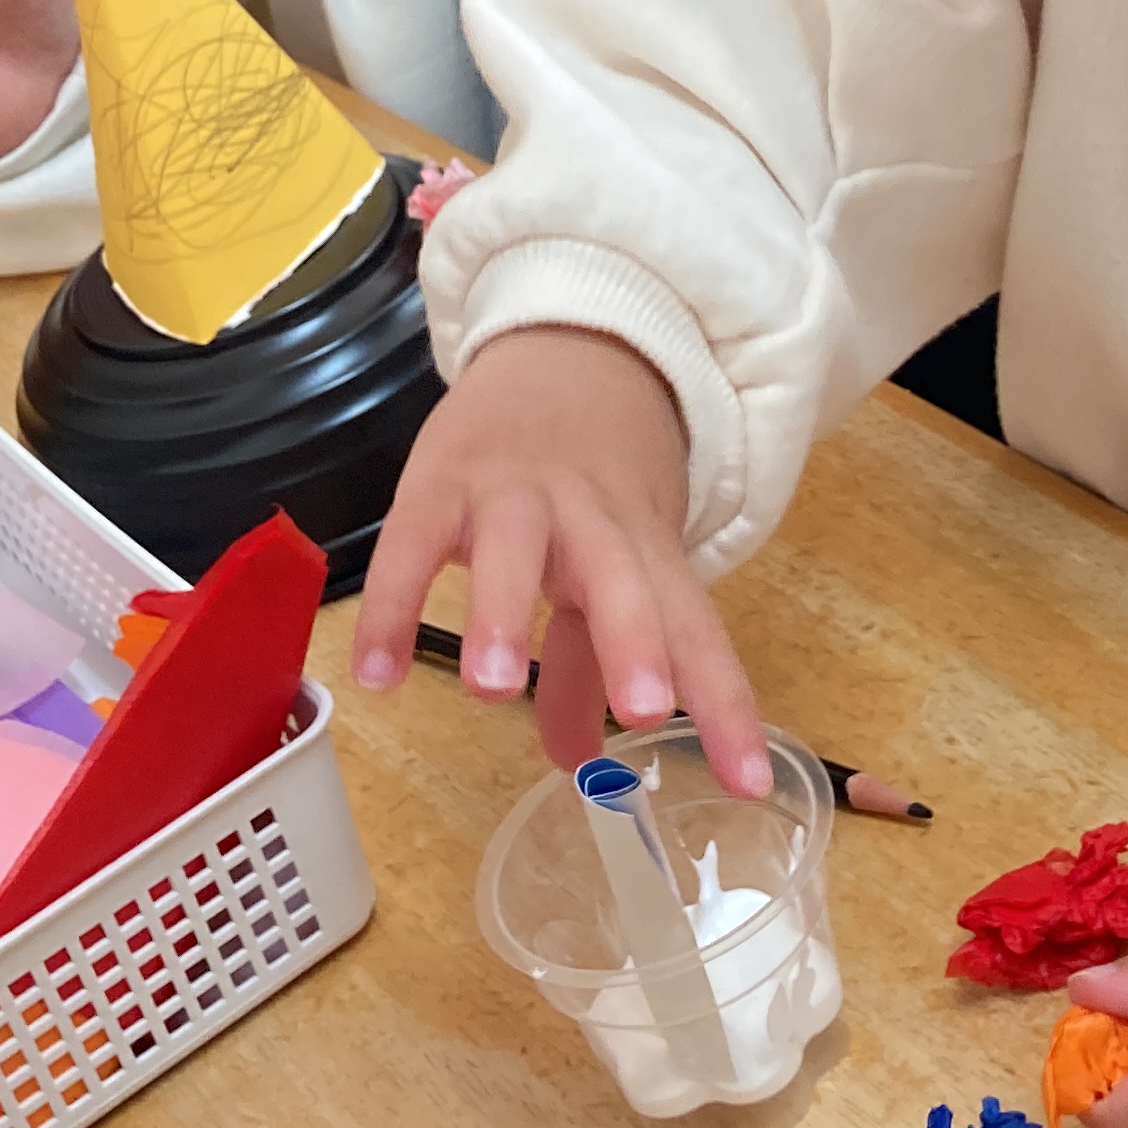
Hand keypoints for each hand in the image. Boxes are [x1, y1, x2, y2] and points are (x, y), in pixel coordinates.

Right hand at [346, 325, 770, 792]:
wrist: (566, 343)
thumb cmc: (596, 474)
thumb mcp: (611, 561)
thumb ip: (588, 666)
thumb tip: (582, 766)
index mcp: (647, 548)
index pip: (696, 629)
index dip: (726, 704)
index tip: (751, 784)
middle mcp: (592, 519)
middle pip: (621, 575)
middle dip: (633, 640)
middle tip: (643, 711)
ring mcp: (515, 494)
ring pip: (516, 546)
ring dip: (506, 613)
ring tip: (492, 690)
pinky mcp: (440, 479)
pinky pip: (412, 544)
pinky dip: (391, 605)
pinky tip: (376, 677)